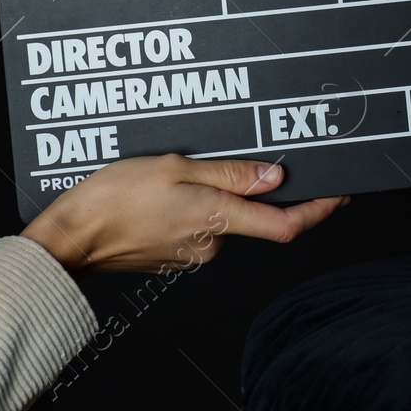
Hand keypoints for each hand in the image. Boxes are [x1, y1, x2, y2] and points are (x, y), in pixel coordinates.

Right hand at [19, 154, 347, 276]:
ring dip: (209, 192)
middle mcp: (211, 243)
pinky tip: (161, 189)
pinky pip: (194, 225)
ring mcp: (191, 253)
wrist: (68, 238)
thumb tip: (275, 178)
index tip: (341, 195)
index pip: (286, 224)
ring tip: (174, 169)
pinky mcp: (171, 255)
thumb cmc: (112, 199)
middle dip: (244, 185)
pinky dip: (189, 204)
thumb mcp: (176, 168)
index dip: (319, 210)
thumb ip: (230, 174)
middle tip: (222, 155)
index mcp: (218, 219)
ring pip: (219, 216)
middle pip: (250, 213)